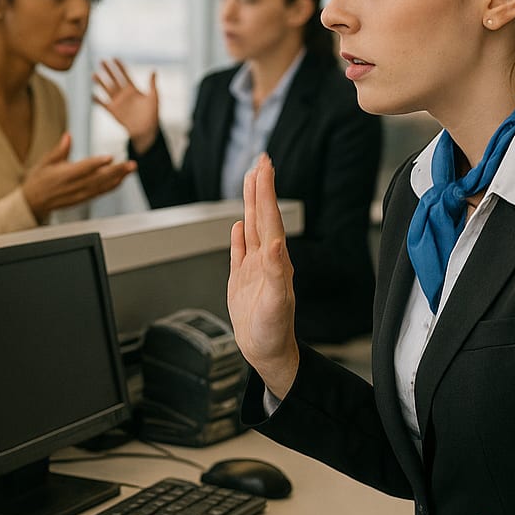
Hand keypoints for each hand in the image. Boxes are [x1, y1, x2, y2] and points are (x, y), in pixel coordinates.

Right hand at [20, 133, 136, 220]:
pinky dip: (112, 186)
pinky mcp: (82, 199)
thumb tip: (68, 136)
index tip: (109, 157)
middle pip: (97, 179)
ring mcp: (79, 194)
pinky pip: (100, 193)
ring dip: (118, 178)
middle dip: (116, 171)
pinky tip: (121, 179)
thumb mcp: (45, 162)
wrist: (33, 202)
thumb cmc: (38, 180)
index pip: (83, 169)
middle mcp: (73, 186)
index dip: (96, 164)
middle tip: (130, 164)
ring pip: (102, 187)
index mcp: (63, 176)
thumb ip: (59, 150)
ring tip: (130, 169)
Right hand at [92, 59, 160, 153]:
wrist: (146, 130)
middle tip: (101, 61)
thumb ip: (152, 84)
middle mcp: (124, 94)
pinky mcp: (113, 111)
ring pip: (107, 89)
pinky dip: (97, 99)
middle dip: (108, 70)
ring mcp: (117, 102)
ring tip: (94, 74)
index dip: (119, 67)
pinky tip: (92, 94)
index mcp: (133, 89)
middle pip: (113, 79)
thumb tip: (154, 71)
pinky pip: (103, 104)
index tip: (114, 58)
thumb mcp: (154, 97)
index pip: (124, 75)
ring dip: (100, 82)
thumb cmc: (152, 115)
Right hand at [227, 154, 299, 397]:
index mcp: (275, 261)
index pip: (270, 218)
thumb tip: (276, 244)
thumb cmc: (273, 334)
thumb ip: (276, 273)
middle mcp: (267, 259)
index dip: (266, 191)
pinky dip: (239, 236)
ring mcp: (255, 268)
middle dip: (261, 187)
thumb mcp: (276, 304)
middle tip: (260, 160)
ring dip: (251, 203)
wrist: (269, 354)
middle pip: (262, 215)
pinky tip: (238, 225)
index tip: (264, 166)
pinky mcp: (243, 280)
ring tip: (250, 181)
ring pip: (251, 227)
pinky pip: (240, 252)